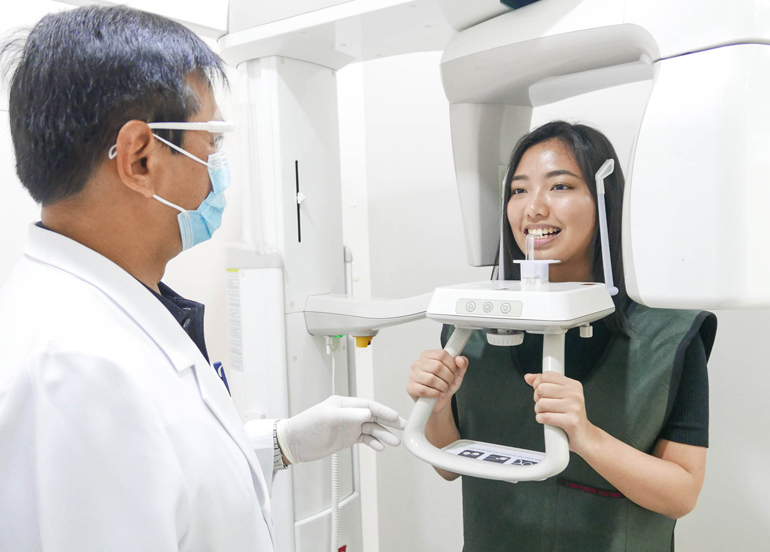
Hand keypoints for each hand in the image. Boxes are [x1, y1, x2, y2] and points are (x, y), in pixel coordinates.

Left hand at [276, 395, 406, 463]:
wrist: (294, 443)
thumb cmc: (306, 426)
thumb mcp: (327, 418)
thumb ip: (348, 416)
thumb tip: (368, 413)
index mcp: (345, 404)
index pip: (369, 406)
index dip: (384, 411)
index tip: (396, 417)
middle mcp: (349, 414)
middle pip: (374, 416)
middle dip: (389, 422)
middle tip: (404, 427)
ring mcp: (349, 427)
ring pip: (372, 429)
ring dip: (384, 435)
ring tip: (395, 443)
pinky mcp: (346, 439)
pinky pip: (365, 439)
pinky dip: (374, 443)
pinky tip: (381, 448)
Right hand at [407, 349, 468, 413]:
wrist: (439, 401)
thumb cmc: (445, 385)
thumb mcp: (457, 374)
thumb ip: (462, 364)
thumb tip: (460, 359)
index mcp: (428, 356)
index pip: (441, 354)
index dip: (451, 365)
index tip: (453, 372)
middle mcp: (418, 363)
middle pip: (437, 366)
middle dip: (448, 377)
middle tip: (449, 382)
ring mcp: (413, 375)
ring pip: (431, 379)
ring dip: (442, 386)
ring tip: (443, 389)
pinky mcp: (410, 387)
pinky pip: (424, 390)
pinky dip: (434, 393)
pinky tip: (437, 394)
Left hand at [524, 371, 596, 454]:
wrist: (585, 436)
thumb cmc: (571, 415)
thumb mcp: (560, 396)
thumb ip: (544, 384)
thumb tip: (528, 377)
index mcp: (573, 385)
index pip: (547, 376)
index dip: (537, 384)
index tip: (541, 392)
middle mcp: (575, 394)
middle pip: (541, 389)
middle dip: (537, 398)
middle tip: (544, 405)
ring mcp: (574, 407)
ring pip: (541, 403)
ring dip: (539, 411)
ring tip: (546, 413)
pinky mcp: (571, 421)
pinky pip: (545, 417)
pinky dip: (541, 419)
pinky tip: (547, 420)